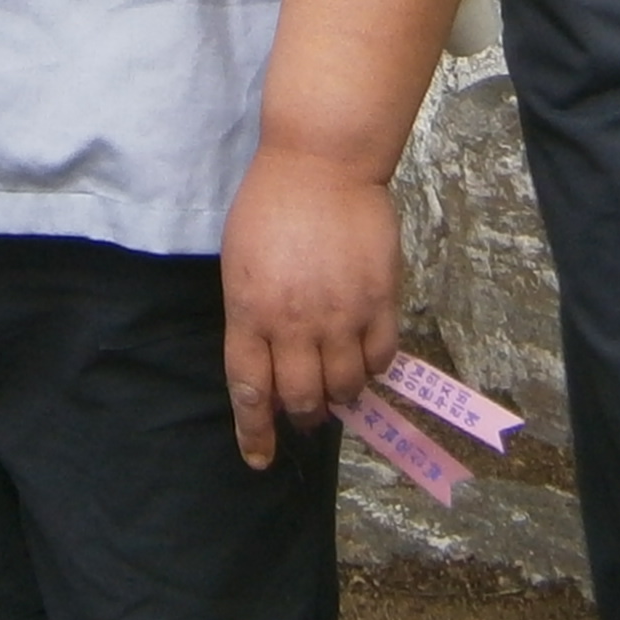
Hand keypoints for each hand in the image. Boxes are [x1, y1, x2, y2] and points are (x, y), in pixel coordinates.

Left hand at [220, 144, 398, 467]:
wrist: (321, 162)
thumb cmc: (270, 206)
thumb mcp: (239, 263)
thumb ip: (251, 316)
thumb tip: (268, 363)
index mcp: (250, 312)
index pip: (250, 391)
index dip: (254, 432)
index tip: (258, 458)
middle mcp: (295, 322)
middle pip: (301, 398)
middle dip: (302, 416)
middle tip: (307, 413)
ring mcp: (341, 314)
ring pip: (345, 386)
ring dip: (340, 395)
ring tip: (337, 385)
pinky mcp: (379, 300)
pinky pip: (381, 357)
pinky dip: (372, 367)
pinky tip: (364, 357)